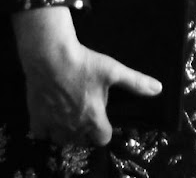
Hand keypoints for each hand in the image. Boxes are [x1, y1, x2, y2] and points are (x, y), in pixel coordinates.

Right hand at [12, 5, 162, 146]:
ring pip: (62, 140)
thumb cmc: (83, 63)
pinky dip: (45, 129)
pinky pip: (41, 134)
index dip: (104, 130)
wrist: (49, 55)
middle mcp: (74, 127)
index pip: (103, 138)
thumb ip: (135, 82)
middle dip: (85, 130)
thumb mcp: (113, 71)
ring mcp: (54, 124)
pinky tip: (50, 116)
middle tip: (84, 112)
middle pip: (82, 140)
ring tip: (68, 115)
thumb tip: (158, 89)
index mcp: (94, 118)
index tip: (102, 118)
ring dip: (66, 132)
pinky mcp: (37, 118)